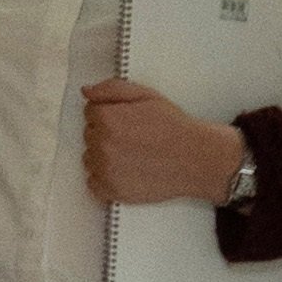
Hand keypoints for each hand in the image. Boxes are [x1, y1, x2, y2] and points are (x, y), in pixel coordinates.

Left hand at [82, 78, 241, 207]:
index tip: (127, 121)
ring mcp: (106, 170)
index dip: (110, 114)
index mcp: (107, 118)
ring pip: (90, 159)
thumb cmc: (172, 126)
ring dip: (103, 156)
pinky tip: (125, 171)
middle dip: (105, 134)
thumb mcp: (145, 95)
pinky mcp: (112, 191)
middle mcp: (102, 144)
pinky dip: (104, 179)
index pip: (90, 112)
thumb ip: (111, 89)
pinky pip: (93, 183)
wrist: (195, 159)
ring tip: (131, 155)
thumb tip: (86, 92)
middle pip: (89, 135)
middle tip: (133, 138)